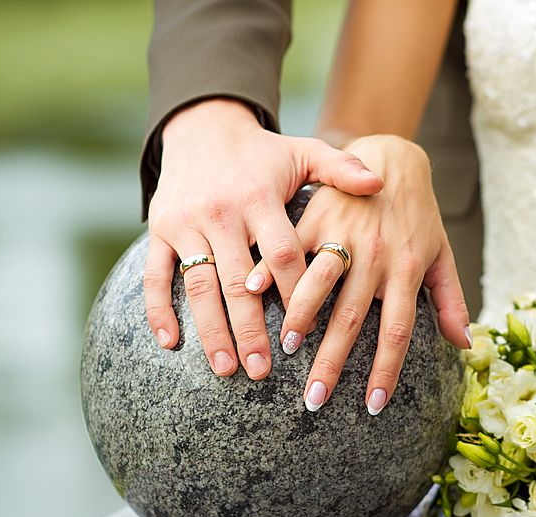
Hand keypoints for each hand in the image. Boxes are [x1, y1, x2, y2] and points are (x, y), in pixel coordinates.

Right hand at [145, 98, 382, 379]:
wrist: (203, 126)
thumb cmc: (263, 152)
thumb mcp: (303, 152)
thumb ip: (340, 169)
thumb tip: (381, 182)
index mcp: (258, 198)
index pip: (280, 255)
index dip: (293, 295)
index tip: (303, 333)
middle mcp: (220, 213)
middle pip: (238, 281)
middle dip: (250, 329)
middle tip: (262, 371)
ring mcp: (186, 224)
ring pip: (198, 285)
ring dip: (211, 331)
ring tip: (226, 368)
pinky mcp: (160, 230)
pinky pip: (155, 275)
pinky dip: (158, 310)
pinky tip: (172, 343)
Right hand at [245, 134, 470, 413]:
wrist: (392, 155)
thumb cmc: (417, 213)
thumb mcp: (442, 252)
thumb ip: (452, 298)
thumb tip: (465, 344)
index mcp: (407, 269)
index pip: (398, 332)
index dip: (385, 371)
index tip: (372, 405)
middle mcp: (375, 255)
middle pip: (351, 318)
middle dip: (332, 361)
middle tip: (314, 398)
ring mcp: (343, 235)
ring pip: (318, 283)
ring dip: (299, 317)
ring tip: (283, 351)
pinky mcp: (315, 216)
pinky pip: (289, 248)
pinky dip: (269, 270)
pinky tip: (250, 292)